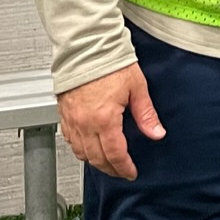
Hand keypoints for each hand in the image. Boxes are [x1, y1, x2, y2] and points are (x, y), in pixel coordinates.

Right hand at [57, 63, 164, 180]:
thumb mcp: (137, 87)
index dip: (124, 167)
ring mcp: (72, 120)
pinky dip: (80, 149)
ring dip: (94, 161)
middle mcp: (85, 123)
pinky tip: (88, 148)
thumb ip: (146, 114)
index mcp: (104, 119)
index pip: (115, 154)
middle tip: (121, 171)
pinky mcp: (63, 114)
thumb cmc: (111, 62)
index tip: (131, 172)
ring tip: (107, 163)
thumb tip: (156, 132)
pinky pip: (70, 140)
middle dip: (110, 169)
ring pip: (80, 152)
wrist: (87, 47)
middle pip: (96, 158)